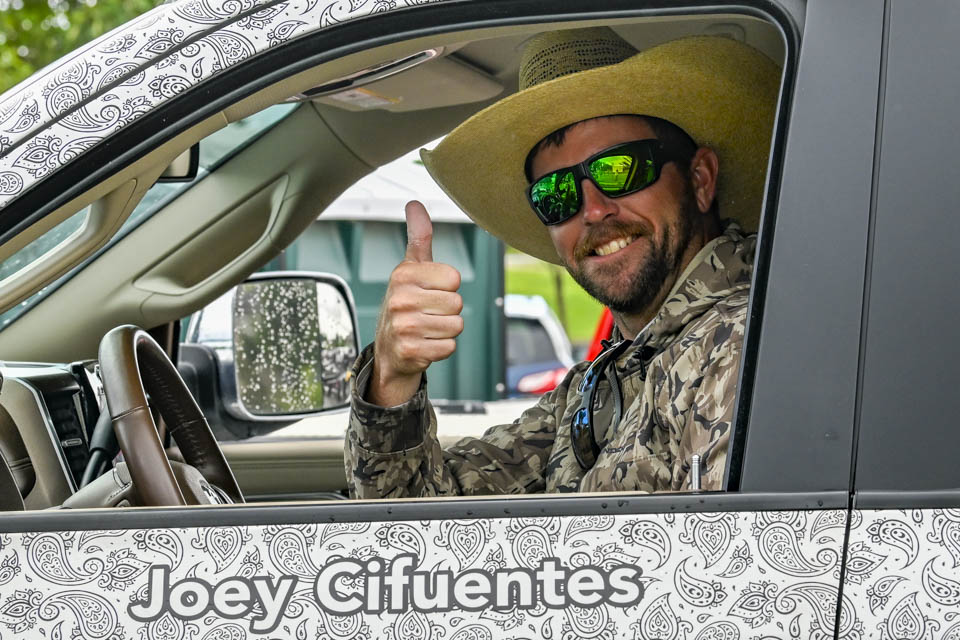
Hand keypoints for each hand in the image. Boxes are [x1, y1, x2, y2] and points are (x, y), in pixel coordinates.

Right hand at [367, 201, 463, 406]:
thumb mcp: (410, 268)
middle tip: (428, 313)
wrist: (389, 348)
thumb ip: (418, 237)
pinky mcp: (410, 351)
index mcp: (403, 274)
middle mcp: (400, 299)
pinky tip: (425, 344)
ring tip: (427, 328)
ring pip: (456, 326)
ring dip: (446, 330)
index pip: (454, 278)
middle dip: (448, 311)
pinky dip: (441, 348)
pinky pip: (449, 347)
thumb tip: (414, 203)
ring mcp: (403, 327)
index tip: (430, 291)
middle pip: (457, 303)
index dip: (448, 287)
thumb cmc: (406, 302)